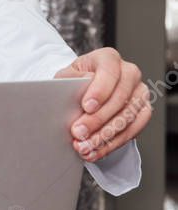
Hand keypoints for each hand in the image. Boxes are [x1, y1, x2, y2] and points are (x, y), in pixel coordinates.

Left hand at [55, 47, 150, 162]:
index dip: (100, 90)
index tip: (86, 106)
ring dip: (104, 136)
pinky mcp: (143, 111)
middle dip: (98, 119)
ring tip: (84, 147)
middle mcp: (129, 72)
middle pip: (120, 97)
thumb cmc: (75, 82)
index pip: (109, 70)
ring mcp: (140, 92)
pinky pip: (133, 131)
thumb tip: (83, 86)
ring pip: (128, 117)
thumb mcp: (66, 77)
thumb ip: (71, 80)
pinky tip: (96, 151)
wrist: (85, 94)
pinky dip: (112, 144)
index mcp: (108, 58)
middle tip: (79, 133)